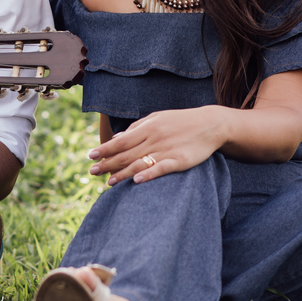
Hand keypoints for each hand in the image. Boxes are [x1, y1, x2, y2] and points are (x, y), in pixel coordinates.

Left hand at [87, 106, 224, 185]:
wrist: (211, 124)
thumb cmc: (180, 121)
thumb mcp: (157, 118)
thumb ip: (136, 128)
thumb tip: (116, 138)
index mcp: (147, 127)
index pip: (121, 141)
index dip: (105, 149)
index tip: (90, 156)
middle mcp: (154, 138)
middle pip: (126, 154)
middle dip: (107, 163)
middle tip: (92, 171)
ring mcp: (167, 150)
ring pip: (139, 163)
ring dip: (122, 173)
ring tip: (108, 182)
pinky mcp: (180, 161)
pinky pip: (161, 168)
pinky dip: (148, 174)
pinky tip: (136, 181)